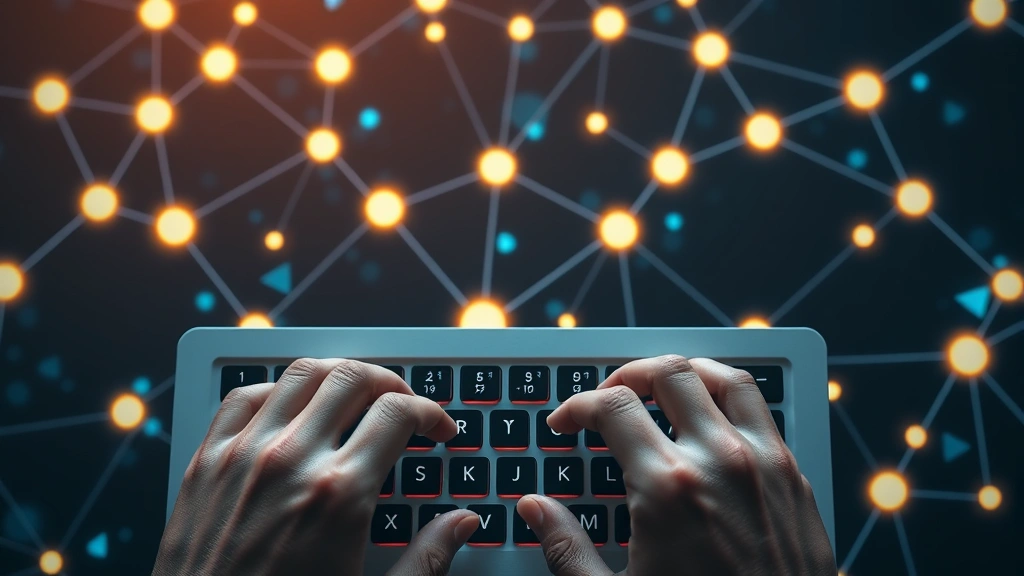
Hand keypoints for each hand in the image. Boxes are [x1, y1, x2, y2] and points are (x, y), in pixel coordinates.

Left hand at [153, 359, 478, 575]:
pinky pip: (244, 397)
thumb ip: (426, 559)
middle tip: (402, 403)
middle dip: (389, 382)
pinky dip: (277, 389)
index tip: (438, 427)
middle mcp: (291, 461)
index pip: (398, 412)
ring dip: (337, 375)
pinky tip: (292, 405)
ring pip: (301, 374)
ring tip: (355, 395)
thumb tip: (463, 522)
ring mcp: (243, 455)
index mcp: (339, 495)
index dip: (430, 412)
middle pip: (351, 378)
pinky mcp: (206, 464)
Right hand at [516, 356, 835, 575]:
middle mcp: (719, 461)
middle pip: (669, 374)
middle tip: (607, 396)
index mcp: (668, 488)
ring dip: (685, 372)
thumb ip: (568, 548)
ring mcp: (764, 464)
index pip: (612, 407)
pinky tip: (711, 417)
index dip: (577, 406)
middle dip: (627, 375)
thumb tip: (535, 509)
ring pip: (725, 378)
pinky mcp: (795, 478)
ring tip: (660, 386)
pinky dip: (729, 398)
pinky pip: (762, 411)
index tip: (566, 422)